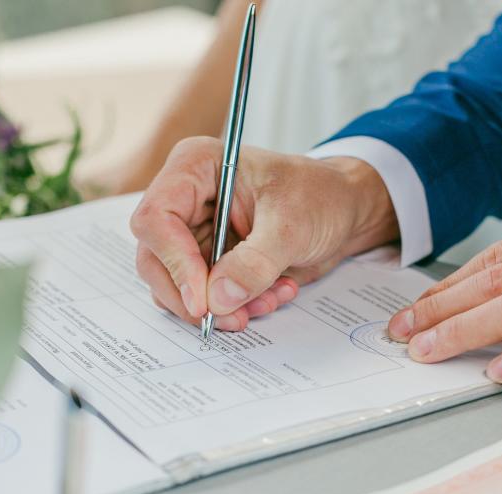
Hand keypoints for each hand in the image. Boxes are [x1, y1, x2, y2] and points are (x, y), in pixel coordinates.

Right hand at [129, 137, 397, 329]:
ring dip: (221, 307)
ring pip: (178, 287)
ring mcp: (195, 234)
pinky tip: (274, 294)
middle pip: (156, 260)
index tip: (203, 301)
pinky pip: (205, 298)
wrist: (345, 211)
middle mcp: (186, 201)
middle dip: (194, 298)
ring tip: (268, 300)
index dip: (174, 263)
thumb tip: (217, 299)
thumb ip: (255, 262)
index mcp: (195, 168)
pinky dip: (236, 307)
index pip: (157, 219)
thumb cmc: (321, 196)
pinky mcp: (211, 263)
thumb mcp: (292, 225)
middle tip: (232, 318)